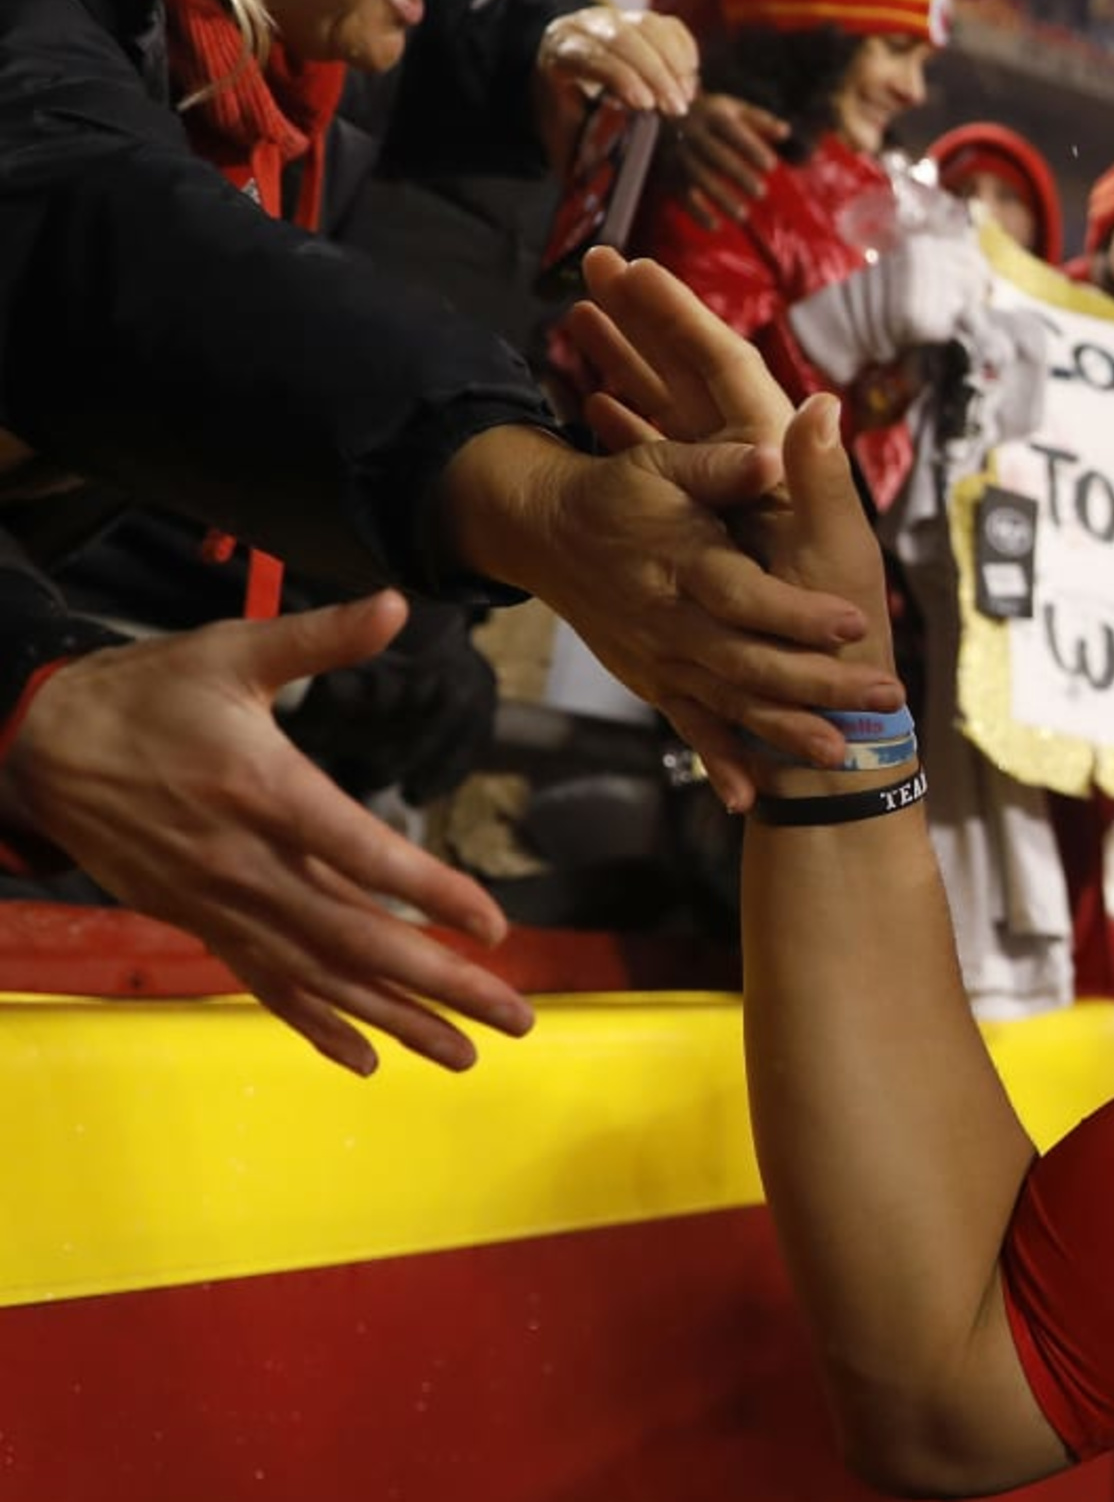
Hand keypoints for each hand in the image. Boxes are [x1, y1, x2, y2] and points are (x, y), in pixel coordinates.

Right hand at [0, 595, 534, 1074]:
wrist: (39, 747)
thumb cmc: (146, 694)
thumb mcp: (231, 651)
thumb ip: (320, 637)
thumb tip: (400, 602)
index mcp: (264, 792)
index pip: (363, 855)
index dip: (431, 892)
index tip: (494, 926)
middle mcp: (246, 863)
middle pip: (356, 938)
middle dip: (441, 983)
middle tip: (517, 1018)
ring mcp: (221, 902)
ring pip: (320, 975)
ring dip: (396, 1019)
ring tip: (463, 1055)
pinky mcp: (201, 921)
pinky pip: (266, 983)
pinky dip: (317, 1023)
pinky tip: (364, 1059)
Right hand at [439, 411, 896, 805]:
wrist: (547, 536)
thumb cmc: (620, 493)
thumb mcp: (664, 464)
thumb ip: (722, 466)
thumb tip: (774, 454)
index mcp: (683, 563)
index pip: (745, 595)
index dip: (796, 613)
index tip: (853, 623)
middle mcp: (670, 621)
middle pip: (749, 661)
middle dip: (819, 684)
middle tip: (884, 698)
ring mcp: (661, 658)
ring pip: (729, 701)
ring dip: (784, 730)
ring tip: (839, 754)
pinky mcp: (654, 682)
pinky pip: (689, 727)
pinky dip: (717, 761)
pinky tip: (746, 798)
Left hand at [535, 7, 699, 171]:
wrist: (560, 75)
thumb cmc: (562, 111)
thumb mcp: (559, 133)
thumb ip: (575, 154)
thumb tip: (593, 189)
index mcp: (560, 51)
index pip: (592, 54)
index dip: (621, 77)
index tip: (645, 106)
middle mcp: (586, 26)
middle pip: (625, 37)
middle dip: (656, 73)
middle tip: (677, 110)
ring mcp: (616, 18)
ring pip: (651, 27)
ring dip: (675, 64)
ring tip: (687, 98)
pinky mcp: (642, 21)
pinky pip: (670, 28)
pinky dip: (685, 52)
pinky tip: (689, 80)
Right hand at [563, 249, 894, 690]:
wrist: (808, 695)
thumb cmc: (835, 624)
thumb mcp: (830, 551)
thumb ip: (820, 482)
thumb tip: (821, 403)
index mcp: (774, 466)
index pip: (725, 369)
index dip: (678, 317)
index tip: (636, 266)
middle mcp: (747, 472)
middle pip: (688, 377)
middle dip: (643, 319)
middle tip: (595, 264)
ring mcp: (716, 498)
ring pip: (667, 411)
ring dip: (628, 363)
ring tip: (579, 314)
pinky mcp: (697, 529)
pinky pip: (658, 462)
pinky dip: (629, 428)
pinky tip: (594, 400)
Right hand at [670, 94, 790, 226]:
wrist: (656, 116)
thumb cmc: (706, 115)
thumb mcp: (730, 109)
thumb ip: (759, 120)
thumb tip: (786, 132)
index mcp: (710, 115)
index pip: (731, 131)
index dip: (750, 148)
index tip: (771, 165)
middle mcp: (690, 134)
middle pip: (714, 155)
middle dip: (737, 175)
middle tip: (760, 192)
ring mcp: (676, 155)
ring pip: (697, 177)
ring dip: (719, 198)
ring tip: (742, 215)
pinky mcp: (667, 174)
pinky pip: (680, 195)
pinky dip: (696, 212)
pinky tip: (715, 225)